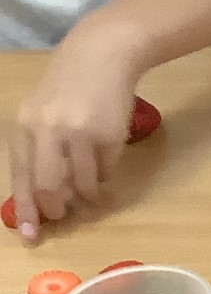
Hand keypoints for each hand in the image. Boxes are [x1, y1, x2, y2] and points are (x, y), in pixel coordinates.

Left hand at [8, 22, 144, 241]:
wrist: (100, 57)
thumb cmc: (67, 91)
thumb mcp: (41, 117)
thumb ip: (37, 152)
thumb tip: (43, 198)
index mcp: (24, 127)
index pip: (21, 177)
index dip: (27, 210)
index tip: (31, 236)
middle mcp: (47, 131)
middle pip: (50, 187)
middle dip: (57, 208)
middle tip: (64, 214)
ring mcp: (78, 134)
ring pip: (83, 185)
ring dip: (88, 194)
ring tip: (91, 186)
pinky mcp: (107, 137)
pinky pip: (105, 172)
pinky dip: (104, 175)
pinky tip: (103, 160)